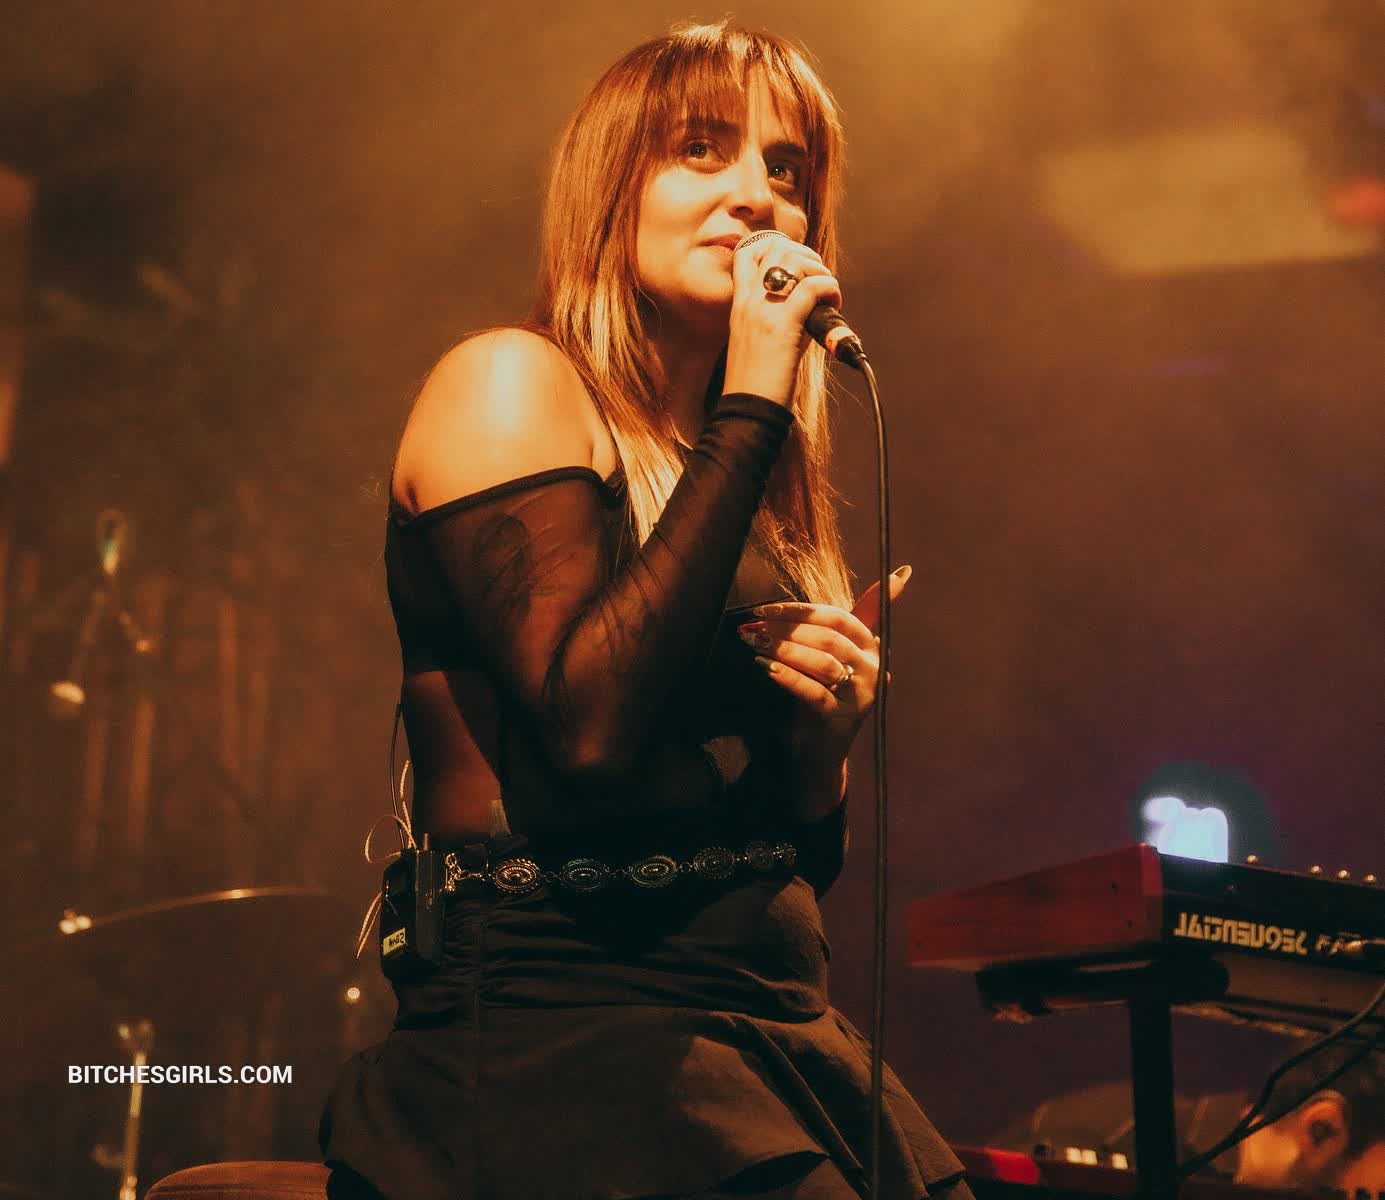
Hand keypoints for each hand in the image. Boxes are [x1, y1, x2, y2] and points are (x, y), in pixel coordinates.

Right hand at [723, 231, 842, 407]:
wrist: (748, 409)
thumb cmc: (758, 382)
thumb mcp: (760, 340)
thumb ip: (781, 316)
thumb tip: (813, 303)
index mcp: (739, 304)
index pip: (748, 252)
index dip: (777, 247)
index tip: (799, 266)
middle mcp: (748, 300)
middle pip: (776, 248)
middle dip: (805, 256)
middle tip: (819, 279)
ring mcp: (763, 309)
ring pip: (795, 260)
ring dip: (819, 271)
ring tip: (827, 294)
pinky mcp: (783, 323)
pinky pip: (813, 287)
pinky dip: (830, 289)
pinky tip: (834, 305)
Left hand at [739, 565, 911, 757]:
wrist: (820, 747)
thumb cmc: (826, 690)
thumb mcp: (839, 651)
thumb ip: (861, 614)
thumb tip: (903, 573)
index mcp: (872, 646)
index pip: (837, 617)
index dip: (800, 611)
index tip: (764, 609)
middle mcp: (872, 669)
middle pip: (828, 638)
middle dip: (786, 629)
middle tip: (752, 628)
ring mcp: (860, 695)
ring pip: (822, 663)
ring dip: (784, 650)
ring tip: (755, 644)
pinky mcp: (842, 719)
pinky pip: (814, 691)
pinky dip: (787, 676)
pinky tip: (765, 667)